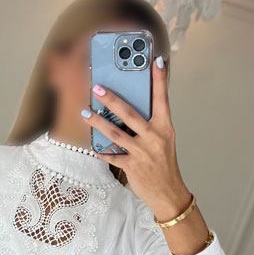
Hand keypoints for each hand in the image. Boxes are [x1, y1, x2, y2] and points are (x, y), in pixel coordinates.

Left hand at [82, 56, 189, 220]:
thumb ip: (149, 125)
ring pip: (116, 133)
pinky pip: (112, 156)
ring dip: (98, 122)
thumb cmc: (163, 165)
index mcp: (164, 127)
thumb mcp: (163, 141)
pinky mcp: (132, 166)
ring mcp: (143, 152)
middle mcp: (154, 137)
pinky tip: (92, 147)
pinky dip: (101, 151)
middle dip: (112, 100)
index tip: (155, 61)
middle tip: (97, 88)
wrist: (168, 193)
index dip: (159, 80)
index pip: (162, 99)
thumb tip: (127, 111)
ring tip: (85, 113)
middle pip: (130, 113)